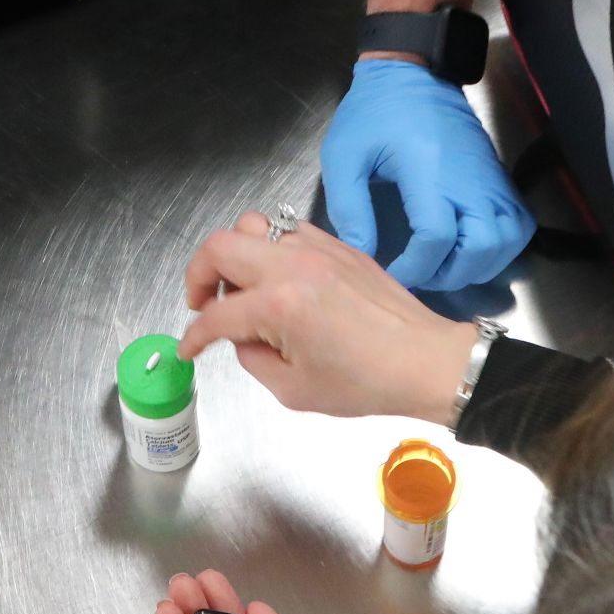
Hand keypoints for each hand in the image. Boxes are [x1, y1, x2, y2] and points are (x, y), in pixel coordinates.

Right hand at [177, 212, 477, 424]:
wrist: (423, 359)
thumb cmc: (365, 382)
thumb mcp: (293, 389)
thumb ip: (251, 358)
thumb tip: (240, 336)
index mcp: (279, 305)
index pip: (215, 314)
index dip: (193, 335)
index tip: (190, 348)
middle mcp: (293, 265)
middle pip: (219, 246)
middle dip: (199, 275)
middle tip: (203, 303)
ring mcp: (318, 248)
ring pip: (252, 225)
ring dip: (235, 254)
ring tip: (242, 287)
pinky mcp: (339, 245)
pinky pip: (288, 230)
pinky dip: (271, 248)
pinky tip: (279, 280)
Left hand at [319, 59, 534, 292]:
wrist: (416, 76)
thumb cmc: (376, 112)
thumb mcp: (345, 155)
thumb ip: (349, 208)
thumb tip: (361, 253)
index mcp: (428, 172)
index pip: (436, 237)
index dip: (414, 268)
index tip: (392, 272)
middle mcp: (469, 180)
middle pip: (481, 249)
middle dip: (450, 275)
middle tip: (421, 273)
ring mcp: (491, 181)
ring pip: (507, 243)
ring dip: (478, 266)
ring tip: (445, 264)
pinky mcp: (500, 181)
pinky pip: (519, 226)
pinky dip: (502, 248)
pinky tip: (472, 249)